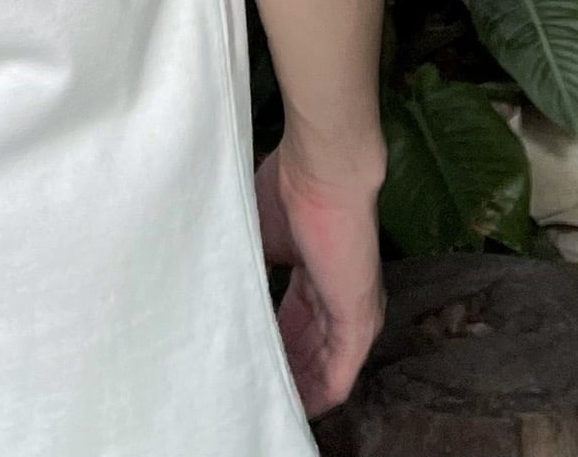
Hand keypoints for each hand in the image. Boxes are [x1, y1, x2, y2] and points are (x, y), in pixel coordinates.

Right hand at [256, 138, 386, 419]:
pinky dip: (317, 393)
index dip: (271, 342)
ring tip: (268, 404)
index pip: (294, 320)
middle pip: (309, 347)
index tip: (245, 357)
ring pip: (324, 366)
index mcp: (313, 271)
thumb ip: (248, 263)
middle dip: (283, 371)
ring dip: (298, 388)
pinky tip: (297, 408)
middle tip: (252, 391)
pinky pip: (339, 372)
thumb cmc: (288, 188)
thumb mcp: (258, 232)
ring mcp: (352, 309)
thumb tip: (219, 285)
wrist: (323, 169)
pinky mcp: (359, 321)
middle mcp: (336, 295)